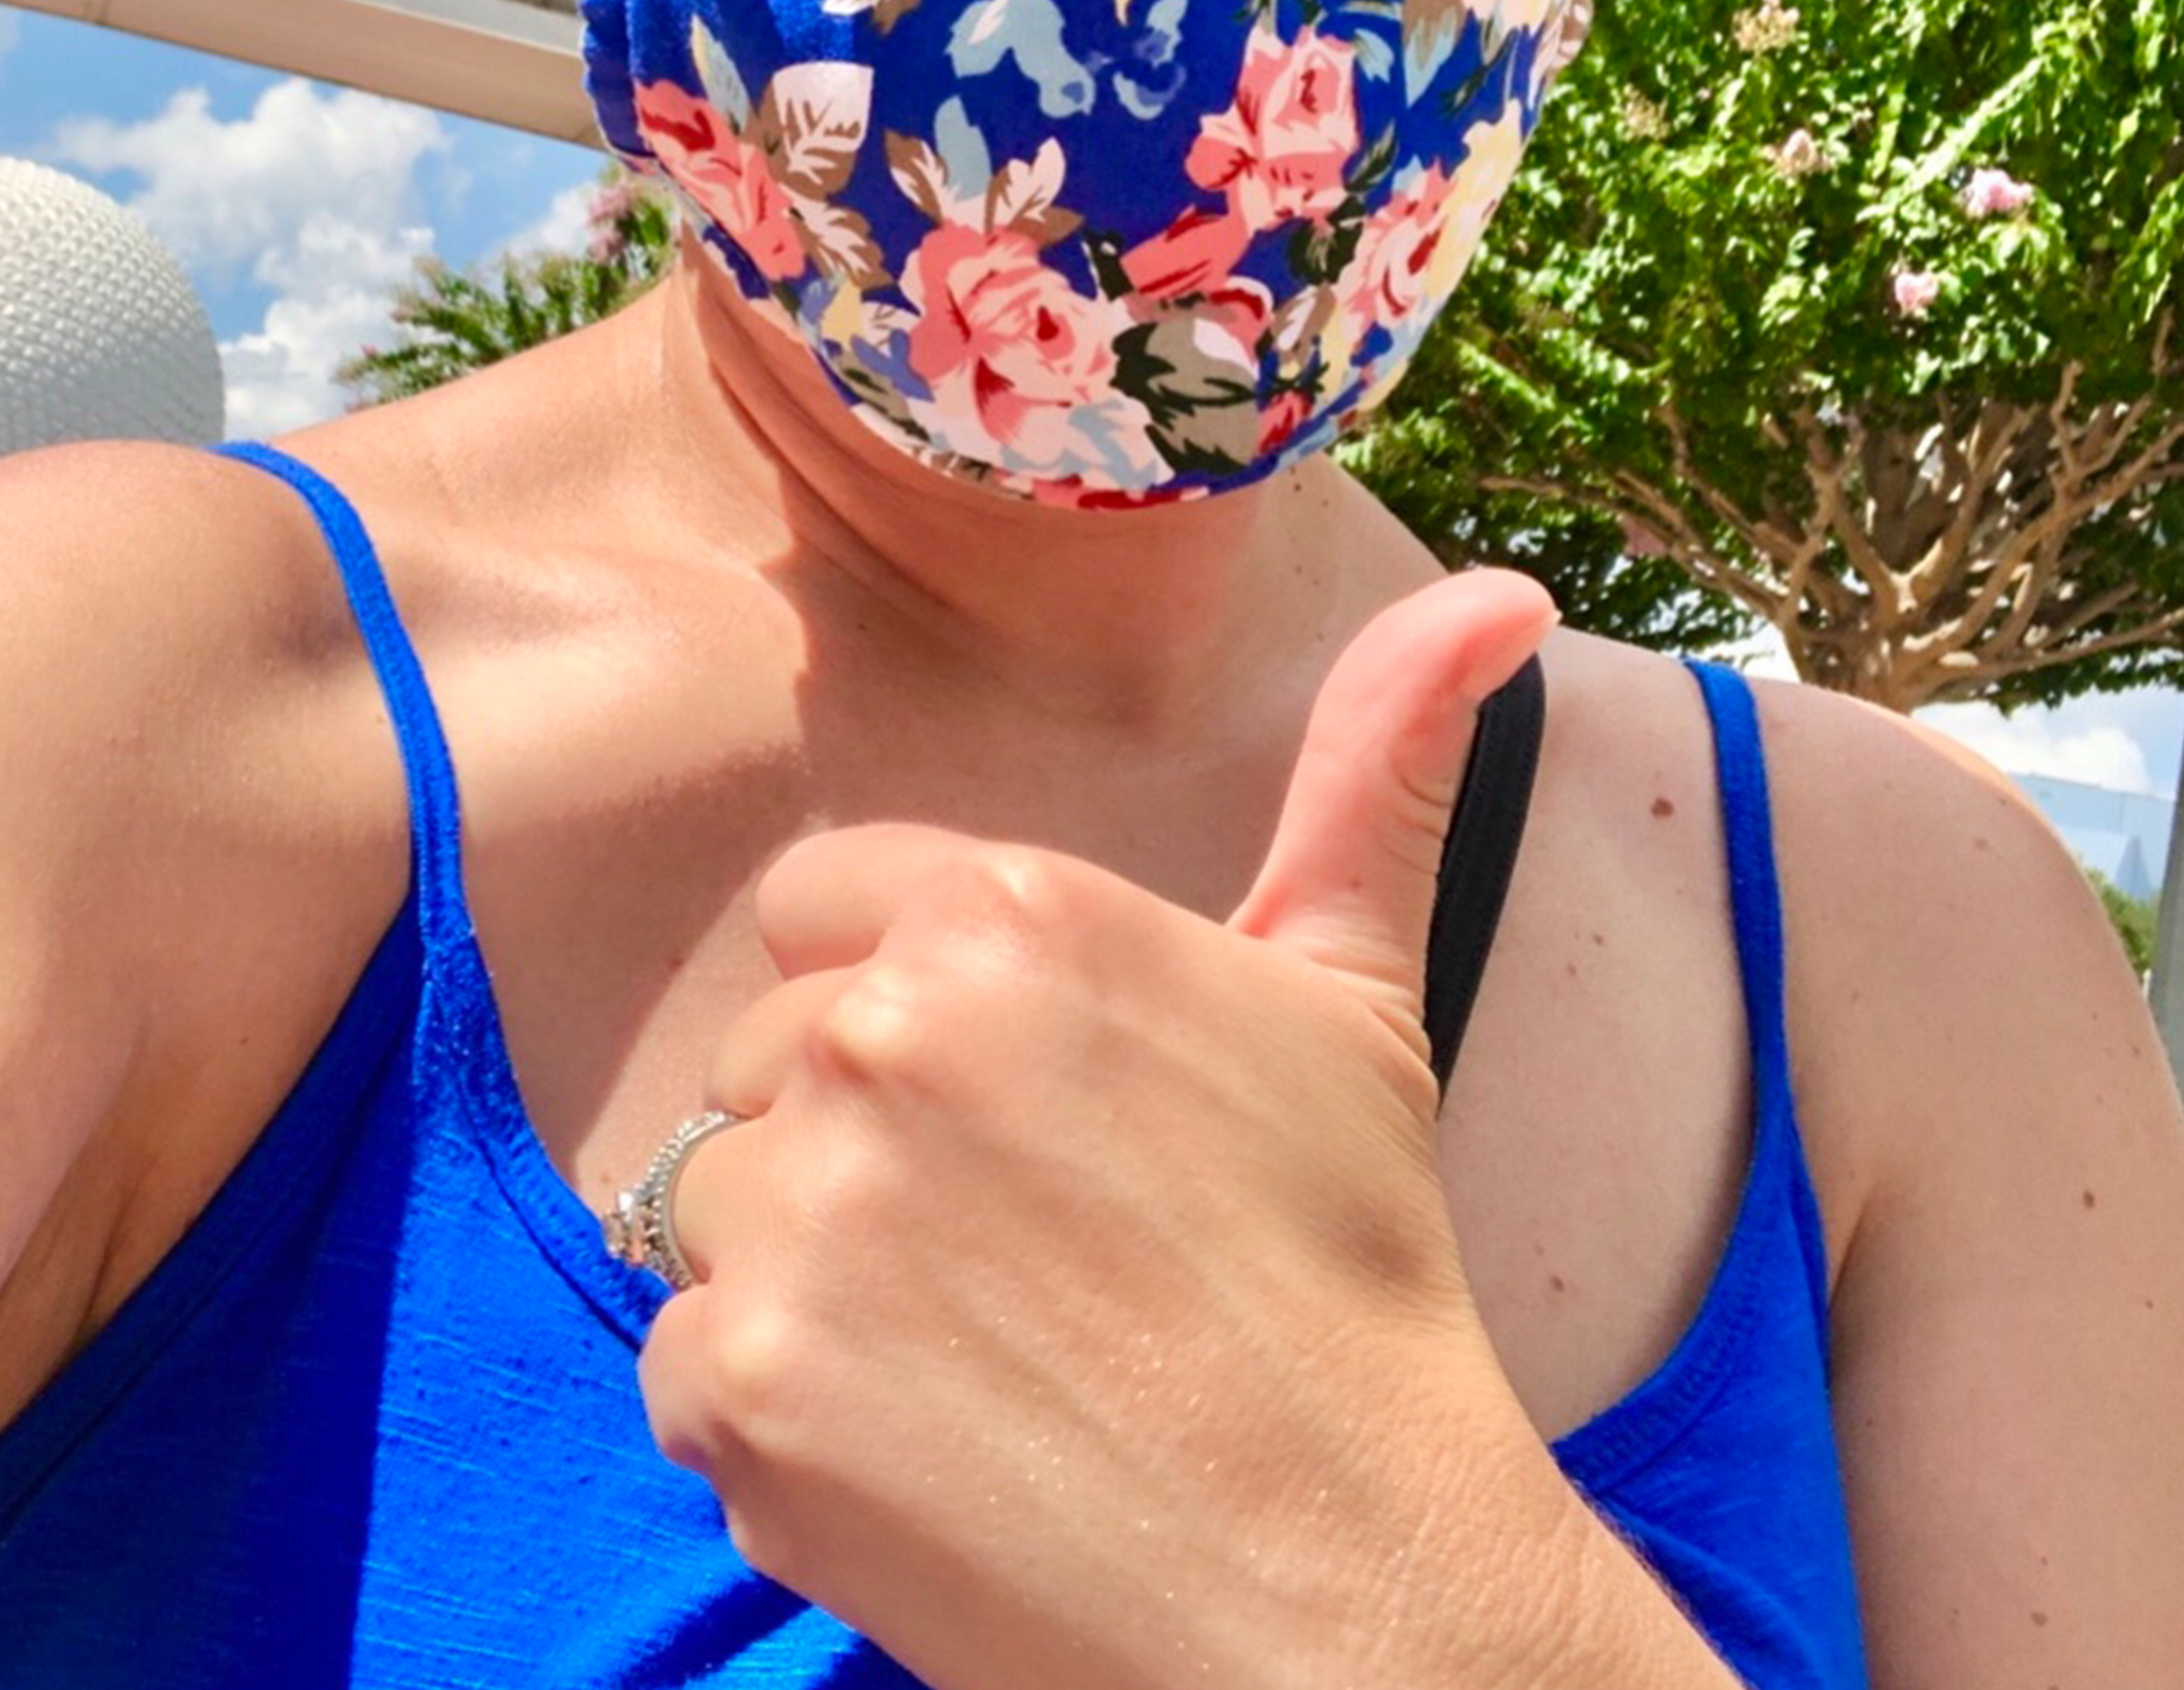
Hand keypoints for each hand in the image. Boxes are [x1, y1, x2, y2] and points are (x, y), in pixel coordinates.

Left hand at [636, 569, 1568, 1689]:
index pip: (823, 912)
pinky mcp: (741, 1384)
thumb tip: (1501, 595)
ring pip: (719, 1210)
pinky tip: (921, 1458)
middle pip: (771, 1065)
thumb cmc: (1352, 1278)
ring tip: (977, 1360)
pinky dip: (768, 1424)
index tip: (1009, 1117)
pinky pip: (682, 1367)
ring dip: (806, 1284)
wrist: (1349, 1589)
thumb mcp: (1355, 993)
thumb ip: (1378, 767)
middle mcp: (888, 1033)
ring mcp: (803, 1212)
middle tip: (1020, 1260)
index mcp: (1009, 912)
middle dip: (857, 1149)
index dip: (903, 1013)